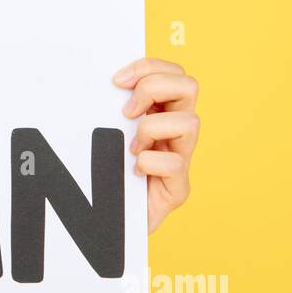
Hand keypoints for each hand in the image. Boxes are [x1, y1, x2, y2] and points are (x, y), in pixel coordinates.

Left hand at [112, 57, 199, 233]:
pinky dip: (149, 162)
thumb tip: (101, 83)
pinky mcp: (178, 189)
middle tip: (127, 111)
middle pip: (189, 85)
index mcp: (162, 112)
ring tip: (131, 146)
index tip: (117, 80)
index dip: (148, 67)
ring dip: (152, 128)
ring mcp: (182, 159)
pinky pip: (175, 164)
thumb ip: (109, 108)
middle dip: (154, 88)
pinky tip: (133, 171)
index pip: (172, 72)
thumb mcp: (104, 132)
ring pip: (190, 122)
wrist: (106, 225)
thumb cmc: (102, 174)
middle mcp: (177, 132)